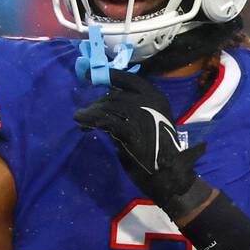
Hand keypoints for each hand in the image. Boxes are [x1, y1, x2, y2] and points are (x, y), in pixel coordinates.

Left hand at [74, 69, 206, 208]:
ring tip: (80, 119)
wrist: (168, 173)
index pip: (129, 79)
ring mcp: (141, 113)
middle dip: (98, 103)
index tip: (90, 76)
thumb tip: (106, 107)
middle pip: (115, 94)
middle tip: (86, 113)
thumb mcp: (149, 123)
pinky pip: (105, 120)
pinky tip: (83, 126)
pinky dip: (91, 121)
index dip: (109, 76)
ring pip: (108, 106)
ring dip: (91, 113)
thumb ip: (131, 112)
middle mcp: (150, 101)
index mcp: (156, 97)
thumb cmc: (158, 151)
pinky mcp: (131, 129)